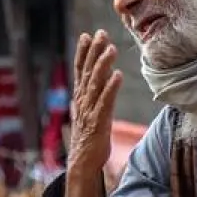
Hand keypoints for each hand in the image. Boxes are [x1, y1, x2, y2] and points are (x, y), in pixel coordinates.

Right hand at [69, 30, 122, 177]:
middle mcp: (82, 101)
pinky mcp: (98, 122)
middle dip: (94, 52)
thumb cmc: (89, 135)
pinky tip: (117, 76)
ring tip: (111, 49)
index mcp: (80, 97)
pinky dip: (110, 88)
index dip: (83, 52)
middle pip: (87, 72)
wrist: (82, 161)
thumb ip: (93, 92)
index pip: (80, 70)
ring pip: (95, 84)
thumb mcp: (89, 110)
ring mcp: (89, 111)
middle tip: (100, 34)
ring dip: (102, 65)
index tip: (87, 35)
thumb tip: (101, 74)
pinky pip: (105, 103)